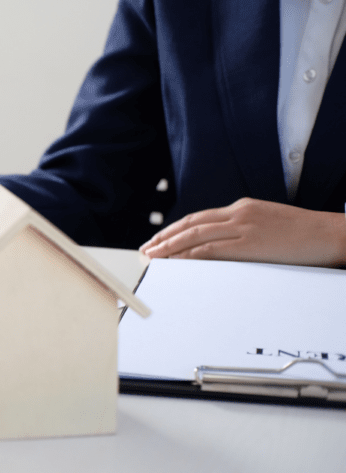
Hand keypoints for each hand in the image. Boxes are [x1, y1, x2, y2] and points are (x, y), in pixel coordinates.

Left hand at [139, 198, 345, 266]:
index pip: (198, 218)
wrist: (333, 234)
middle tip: (146, 250)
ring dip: (170, 247)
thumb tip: (221, 248)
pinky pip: (212, 249)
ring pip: (196, 235)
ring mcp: (244, 227)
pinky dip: (190, 256)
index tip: (158, 240)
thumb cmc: (305, 235)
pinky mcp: (250, 242)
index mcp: (242, 208)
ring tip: (153, 258)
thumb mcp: (268, 226)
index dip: (174, 230)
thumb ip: (244, 232)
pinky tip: (177, 263)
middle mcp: (239, 213)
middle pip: (191, 224)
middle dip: (164, 238)